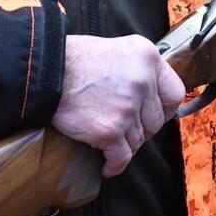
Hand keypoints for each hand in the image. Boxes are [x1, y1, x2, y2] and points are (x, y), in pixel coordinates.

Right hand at [52, 35, 184, 176]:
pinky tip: (107, 166)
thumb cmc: (70, 60)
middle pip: (155, 120)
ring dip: (124, 145)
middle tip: (123, 130)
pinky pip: (121, 157)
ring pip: (137, 140)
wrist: (41, 71)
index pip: (174, 92)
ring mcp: (127, 107)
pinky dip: (114, 165)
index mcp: (146, 56)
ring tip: (110, 144)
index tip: (153, 116)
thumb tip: (145, 95)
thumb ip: (134, 69)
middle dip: (140, 129)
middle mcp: (142, 80)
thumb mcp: (113, 49)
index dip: (164, 109)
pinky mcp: (110, 130)